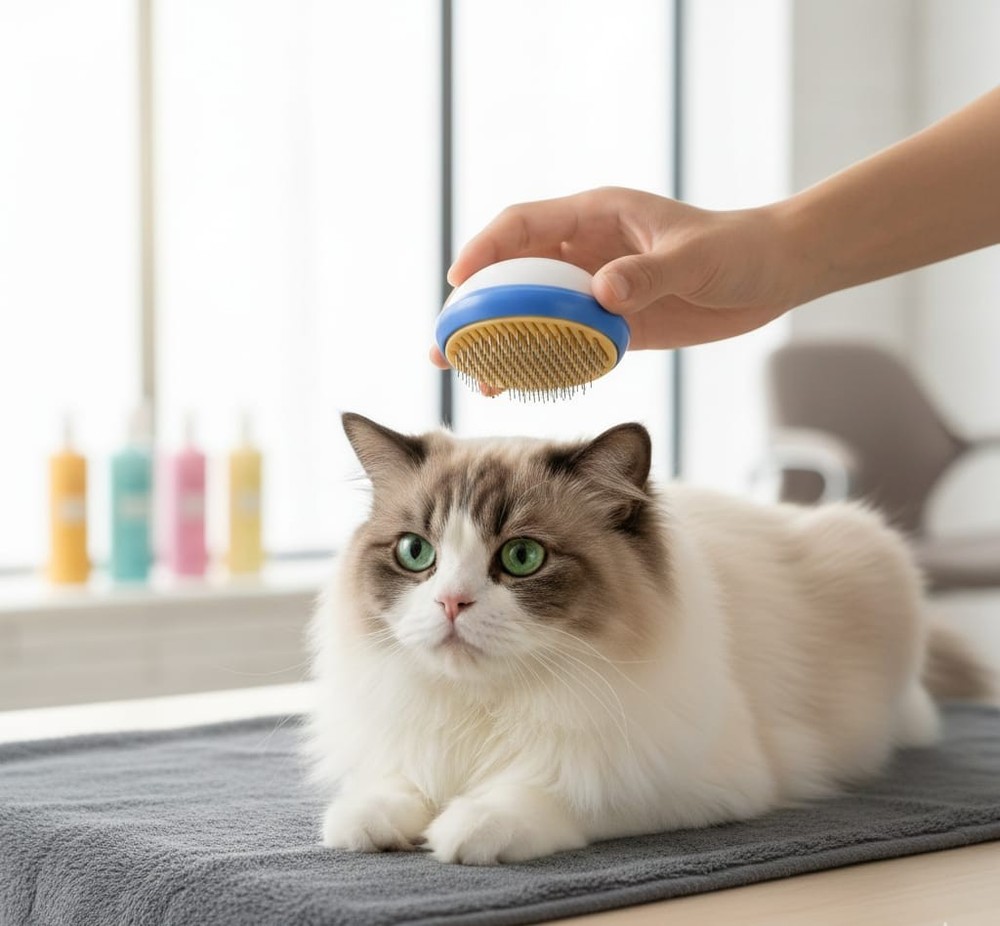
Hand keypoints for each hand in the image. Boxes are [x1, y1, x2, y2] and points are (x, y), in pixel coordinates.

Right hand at [431, 186, 802, 368]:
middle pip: (515, 274)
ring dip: (501, 341)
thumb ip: (646, 272)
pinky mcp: (615, 323)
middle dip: (476, 306)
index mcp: (595, 216)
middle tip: (445, 343)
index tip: (458, 283)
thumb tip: (599, 292)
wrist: (773, 273)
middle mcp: (587, 251)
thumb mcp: (693, 258)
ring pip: (534, 312)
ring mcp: (597, 289)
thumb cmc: (736, 250)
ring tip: (469, 374)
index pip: (524, 226)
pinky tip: (517, 386)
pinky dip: (540, 362)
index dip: (484, 250)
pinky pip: (565, 341)